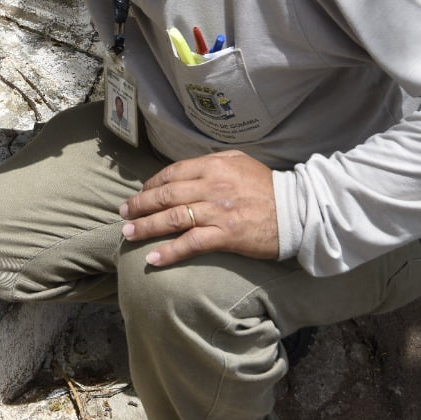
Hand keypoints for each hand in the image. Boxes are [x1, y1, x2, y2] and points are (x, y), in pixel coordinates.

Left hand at [118, 150, 278, 265]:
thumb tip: (186, 169)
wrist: (297, 211)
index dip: (150, 185)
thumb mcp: (240, 162)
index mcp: (213, 166)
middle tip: (123, 214)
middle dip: (139, 205)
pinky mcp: (226, 235)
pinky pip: (190, 243)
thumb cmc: (267, 187)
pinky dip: (169, 251)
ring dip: (146, 227)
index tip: (140, 194)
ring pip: (172, 218)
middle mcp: (211, 187)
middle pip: (165, 195)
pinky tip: (153, 258)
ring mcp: (217, 212)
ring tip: (128, 234)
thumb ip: (212, 161)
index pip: (171, 174)